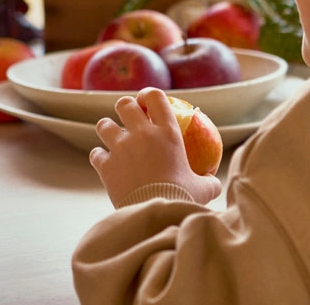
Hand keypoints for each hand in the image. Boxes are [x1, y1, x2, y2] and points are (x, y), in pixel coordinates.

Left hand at [89, 87, 222, 206]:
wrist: (157, 214)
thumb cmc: (183, 199)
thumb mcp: (204, 189)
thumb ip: (209, 181)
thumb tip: (213, 180)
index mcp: (167, 133)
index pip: (155, 97)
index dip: (148, 95)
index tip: (147, 102)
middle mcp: (141, 134)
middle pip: (124, 104)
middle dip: (125, 108)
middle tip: (129, 119)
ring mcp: (120, 147)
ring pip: (103, 125)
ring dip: (107, 130)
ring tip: (113, 139)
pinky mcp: (105, 164)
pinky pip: (96, 153)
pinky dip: (100, 158)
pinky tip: (106, 164)